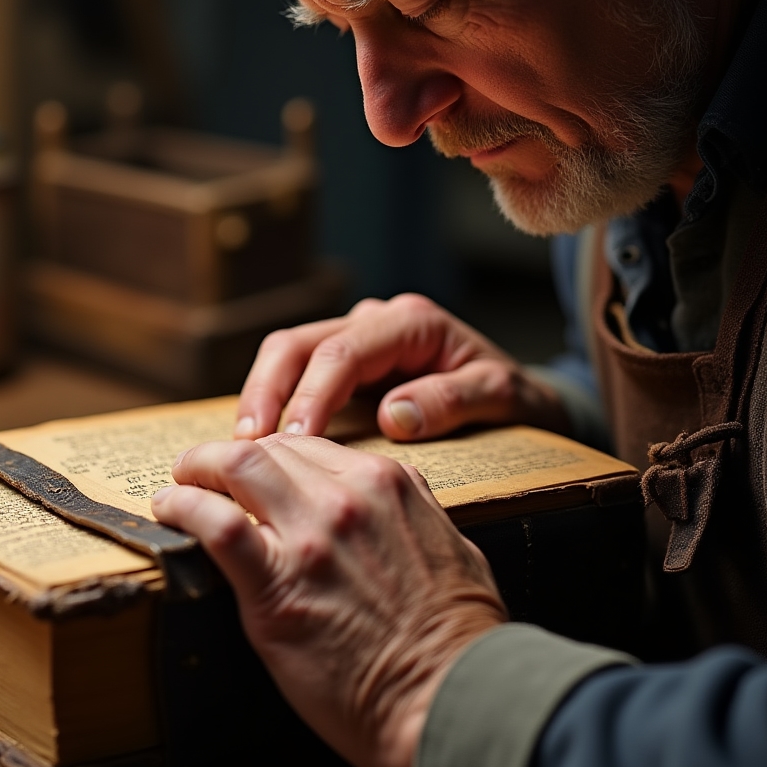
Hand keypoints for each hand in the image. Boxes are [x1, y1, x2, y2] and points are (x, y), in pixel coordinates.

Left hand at [151, 433, 506, 766]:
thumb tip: (394, 509)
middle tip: (207, 474)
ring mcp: (312, 537)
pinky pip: (216, 525)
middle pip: (270, 448)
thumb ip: (416, 515)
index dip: (275, 457)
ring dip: (199, 468)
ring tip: (181, 485)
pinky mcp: (277, 586)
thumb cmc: (461, 638)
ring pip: (238, 466)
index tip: (256, 477)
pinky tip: (170, 512)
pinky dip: (184, 508)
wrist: (452, 700)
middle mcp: (348, 497)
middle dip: (232, 456)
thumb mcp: (454, 549)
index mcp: (389, 484)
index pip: (312, 446)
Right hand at [234, 293, 569, 441]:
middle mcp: (377, 321)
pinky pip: (299, 375)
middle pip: (298, 343)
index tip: (291, 440)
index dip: (310, 394)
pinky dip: (275, 404)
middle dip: (266, 390)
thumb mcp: (503, 399)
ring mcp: (358, 339)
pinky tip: (262, 442)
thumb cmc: (514, 400)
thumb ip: (454, 402)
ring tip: (244, 446)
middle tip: (247, 443)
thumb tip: (394, 417)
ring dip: (261, 397)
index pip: (343, 350)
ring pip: (289, 355)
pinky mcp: (347, 365)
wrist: (522, 399)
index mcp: (412, 322)